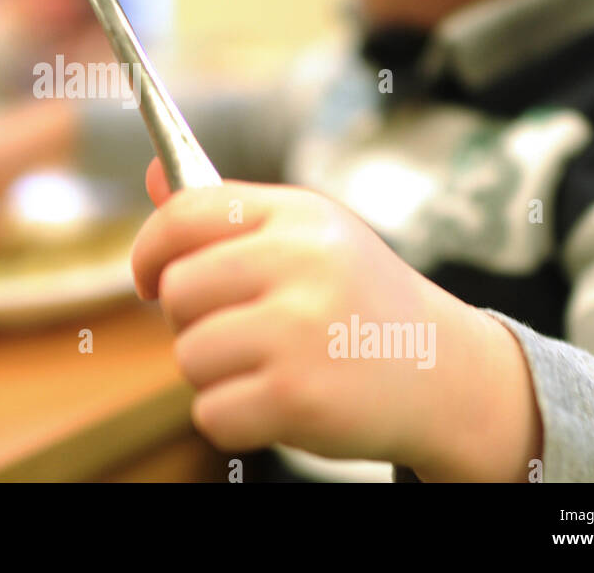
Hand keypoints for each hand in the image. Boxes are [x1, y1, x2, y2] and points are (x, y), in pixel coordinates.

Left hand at [131, 158, 541, 479]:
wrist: (447, 373)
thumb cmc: (358, 301)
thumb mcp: (307, 237)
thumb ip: (226, 212)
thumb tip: (152, 172)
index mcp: (299, 215)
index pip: (185, 214)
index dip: (148, 250)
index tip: (146, 280)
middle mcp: (301, 263)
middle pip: (178, 290)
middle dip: (192, 322)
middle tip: (238, 333)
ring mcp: (300, 330)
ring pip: (188, 356)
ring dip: (214, 375)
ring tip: (268, 367)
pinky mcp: (298, 396)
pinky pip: (210, 413)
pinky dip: (233, 420)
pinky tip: (277, 404)